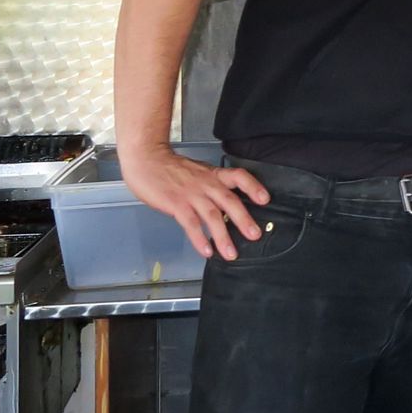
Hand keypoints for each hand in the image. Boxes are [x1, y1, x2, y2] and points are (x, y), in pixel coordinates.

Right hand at [118, 145, 271, 260]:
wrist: (146, 159)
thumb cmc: (171, 168)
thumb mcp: (198, 172)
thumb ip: (211, 187)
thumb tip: (224, 206)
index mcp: (213, 175)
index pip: (239, 176)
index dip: (253, 187)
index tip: (265, 199)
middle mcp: (206, 184)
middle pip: (230, 201)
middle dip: (244, 219)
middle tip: (255, 236)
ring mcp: (191, 194)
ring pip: (212, 216)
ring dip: (223, 236)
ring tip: (231, 253)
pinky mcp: (176, 204)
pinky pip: (190, 223)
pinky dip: (199, 238)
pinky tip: (206, 251)